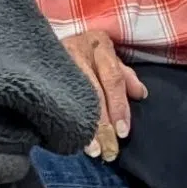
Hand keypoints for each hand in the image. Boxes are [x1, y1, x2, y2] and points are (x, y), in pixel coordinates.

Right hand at [59, 26, 145, 158]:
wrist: (47, 38)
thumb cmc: (87, 50)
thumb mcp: (108, 56)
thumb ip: (125, 76)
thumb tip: (141, 95)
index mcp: (101, 45)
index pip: (113, 79)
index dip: (119, 106)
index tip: (122, 132)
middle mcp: (80, 50)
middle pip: (94, 91)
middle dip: (103, 122)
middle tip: (109, 148)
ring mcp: (59, 60)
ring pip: (75, 96)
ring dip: (84, 125)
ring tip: (92, 149)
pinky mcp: (45, 71)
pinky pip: (57, 97)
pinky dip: (66, 118)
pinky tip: (71, 135)